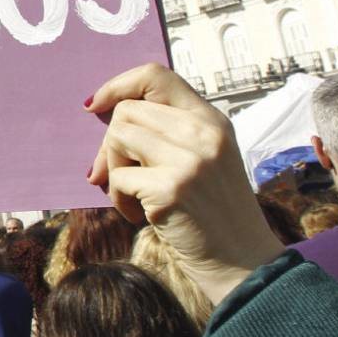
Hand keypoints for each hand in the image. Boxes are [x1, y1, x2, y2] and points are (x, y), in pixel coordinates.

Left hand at [85, 63, 281, 305]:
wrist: (242, 260)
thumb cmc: (212, 210)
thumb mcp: (203, 157)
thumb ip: (167, 131)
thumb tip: (102, 112)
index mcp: (212, 119)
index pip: (156, 75)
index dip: (117, 85)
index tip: (95, 106)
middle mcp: (203, 132)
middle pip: (127, 111)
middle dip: (109, 144)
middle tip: (115, 175)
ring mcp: (190, 159)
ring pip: (117, 138)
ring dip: (113, 170)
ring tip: (132, 195)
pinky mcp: (171, 189)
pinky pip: (116, 179)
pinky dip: (118, 200)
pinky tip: (139, 216)